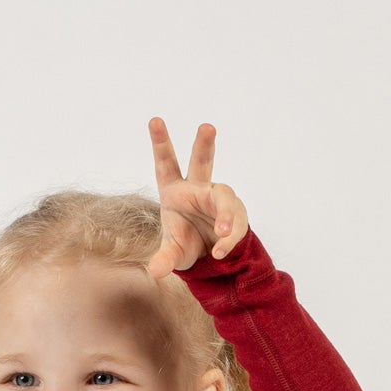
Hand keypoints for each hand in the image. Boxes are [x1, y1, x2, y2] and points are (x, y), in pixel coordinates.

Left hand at [142, 117, 249, 280]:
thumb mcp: (173, 253)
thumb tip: (155, 271)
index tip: (154, 120)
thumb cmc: (185, 243)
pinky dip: (228, 239)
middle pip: (202, 162)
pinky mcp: (235, 213)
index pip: (167, 164)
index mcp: (174, 190)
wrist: (209, 256)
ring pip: (225, 198)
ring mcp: (218, 199)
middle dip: (204, 145)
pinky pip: (234, 224)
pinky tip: (219, 251)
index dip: (161, 143)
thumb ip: (164, 259)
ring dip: (225, 216)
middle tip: (207, 127)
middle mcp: (198, 188)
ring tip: (221, 236)